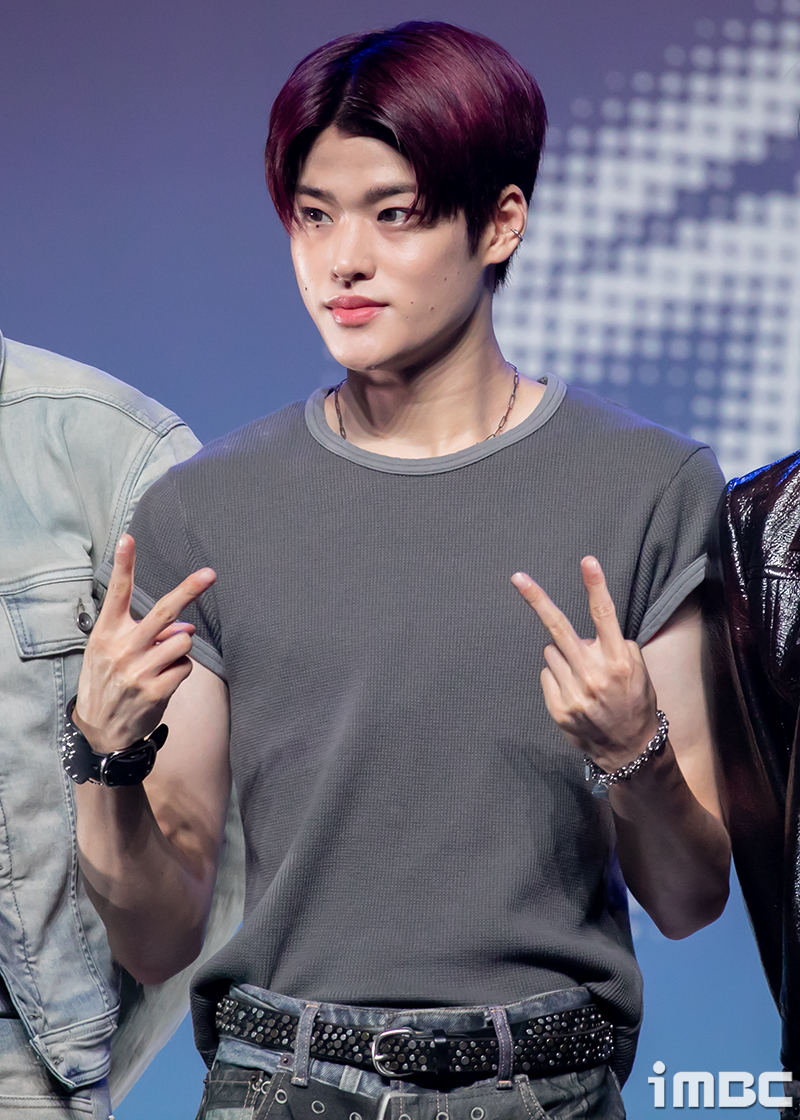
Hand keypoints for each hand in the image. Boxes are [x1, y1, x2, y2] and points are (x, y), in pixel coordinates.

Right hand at [73, 534, 215, 753]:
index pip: (117, 593)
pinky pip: (185, 667)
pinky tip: (163, 681)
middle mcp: (122, 648)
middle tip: (210, 574)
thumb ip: (144, 632)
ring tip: (162, 661)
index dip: (124, 565)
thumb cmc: (109, 680)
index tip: (128, 539)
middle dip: (189, 589)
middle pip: (164, 611)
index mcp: (107, 632)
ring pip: (183, 640)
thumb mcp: (111, 651)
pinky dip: (180, 670)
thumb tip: (185, 625)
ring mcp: (139, 670)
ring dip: (180, 647)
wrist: (100, 728)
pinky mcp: (155, 691)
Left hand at [511, 556, 658, 770]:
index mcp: (618, 660)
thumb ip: (614, 647)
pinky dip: (557, 677)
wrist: (629, 750)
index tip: (587, 560)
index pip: (605, 615)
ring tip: (584, 677)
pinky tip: (575, 692)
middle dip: (537, 599)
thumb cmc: (635, 701)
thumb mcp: (639, 671)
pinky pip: (546, 674)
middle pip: (559, 627)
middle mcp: (594, 674)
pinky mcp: (558, 707)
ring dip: (563, 656)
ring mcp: (574, 692)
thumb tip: (585, 635)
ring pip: (552, 651)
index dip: (596, 585)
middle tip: (517, 577)